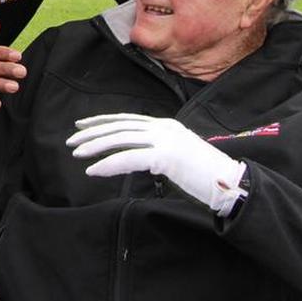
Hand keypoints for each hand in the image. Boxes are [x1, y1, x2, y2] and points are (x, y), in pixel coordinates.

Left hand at [67, 114, 246, 216]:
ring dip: (95, 146)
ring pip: (120, 139)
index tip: (82, 125)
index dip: (102, 121)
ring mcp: (165, 140)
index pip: (127, 119)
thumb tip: (133, 157)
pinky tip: (94, 169)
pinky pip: (129, 158)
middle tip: (71, 141)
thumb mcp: (176, 156)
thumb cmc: (204, 175)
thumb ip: (155, 152)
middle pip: (119, 126)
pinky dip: (108, 163)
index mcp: (165, 125)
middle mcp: (163, 127)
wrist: (230, 183)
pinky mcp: (165, 156)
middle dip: (93, 133)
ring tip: (76, 153)